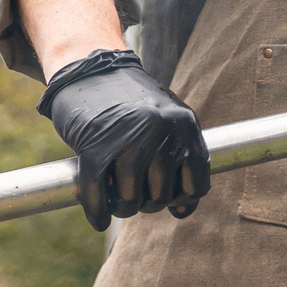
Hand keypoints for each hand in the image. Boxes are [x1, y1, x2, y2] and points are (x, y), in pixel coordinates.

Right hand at [39, 49, 209, 229]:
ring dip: (122, 209)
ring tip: (115, 201)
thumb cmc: (128, 101)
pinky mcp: (95, 145)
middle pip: (161, 197)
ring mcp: (128, 138)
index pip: (197, 185)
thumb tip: (183, 210)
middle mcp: (161, 130)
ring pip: (131, 200)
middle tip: (133, 194)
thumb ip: (179, 156)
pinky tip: (98, 218)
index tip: (166, 199)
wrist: (89, 67)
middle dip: (146, 204)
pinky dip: (97, 213)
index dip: (181, 200)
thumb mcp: (165, 118)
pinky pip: (97, 195)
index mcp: (185, 124)